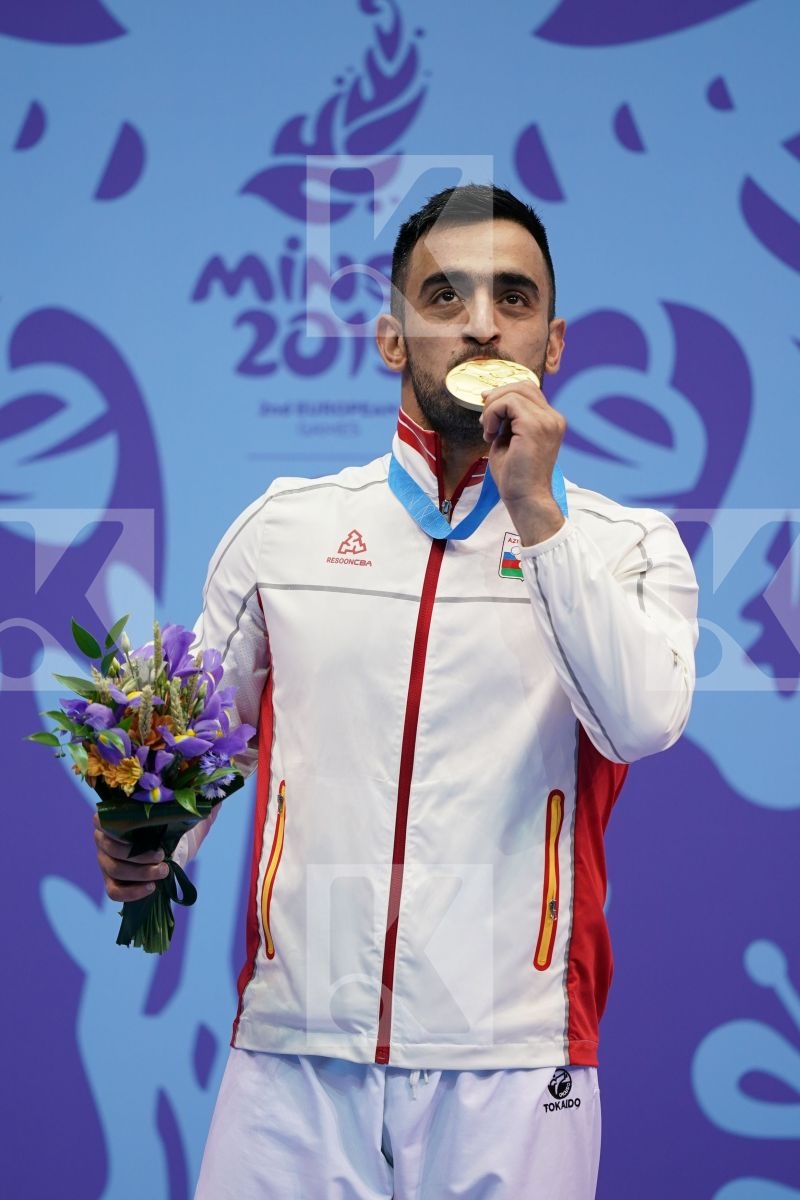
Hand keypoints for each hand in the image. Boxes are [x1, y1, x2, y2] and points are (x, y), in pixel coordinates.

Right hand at [93, 811, 168, 901]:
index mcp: (109, 820)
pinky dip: (133, 892)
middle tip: (162, 856)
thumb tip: (177, 822)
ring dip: (141, 873)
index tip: (140, 829)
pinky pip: (114, 892)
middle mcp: (102, 841)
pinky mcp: (110, 881)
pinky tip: (151, 887)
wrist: (167, 849)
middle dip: (139, 855)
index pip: (102, 821)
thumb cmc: (161, 829)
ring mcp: (104, 862)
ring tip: (163, 871)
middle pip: (113, 849)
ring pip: (115, 870)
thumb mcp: (161, 820)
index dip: (118, 828)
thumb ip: (162, 818)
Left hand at [480, 379, 565, 544]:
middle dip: (497, 398)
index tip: (487, 413)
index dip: (504, 395)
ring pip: (514, 391)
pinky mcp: (534, 426)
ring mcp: (547, 421)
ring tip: (488, 431)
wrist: (525, 499)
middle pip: (523, 385)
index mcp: (551, 421)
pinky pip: (508, 403)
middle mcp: (553, 418)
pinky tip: (490, 434)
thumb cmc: (515, 477)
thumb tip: (492, 399)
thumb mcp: (510, 440)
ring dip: (493, 408)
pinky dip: (492, 414)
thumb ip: (508, 420)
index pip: (529, 391)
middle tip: (484, 422)